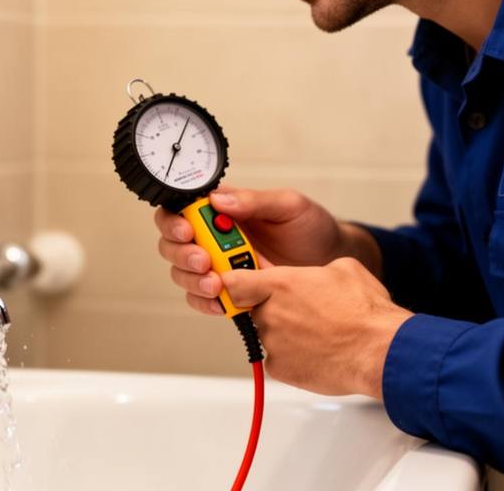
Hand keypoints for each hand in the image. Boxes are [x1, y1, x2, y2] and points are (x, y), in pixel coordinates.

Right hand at [155, 186, 379, 314]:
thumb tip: (218, 200)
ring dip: (192, 280)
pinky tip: (221, 303)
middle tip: (204, 261)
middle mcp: (213, 237)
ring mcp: (220, 265)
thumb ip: (254, 201)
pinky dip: (206, 303)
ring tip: (215, 284)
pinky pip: (204, 299)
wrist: (331, 262)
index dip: (173, 221)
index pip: (180, 210)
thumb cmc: (310, 228)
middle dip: (181, 254)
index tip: (187, 230)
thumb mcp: (288, 205)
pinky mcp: (230, 291)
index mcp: (222, 210)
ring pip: (183, 273)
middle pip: (173, 244)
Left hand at [223, 257, 411, 397]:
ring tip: (319, 334)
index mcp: (279, 284)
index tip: (240, 286)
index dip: (237, 284)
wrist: (381, 351)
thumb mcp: (343, 269)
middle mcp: (270, 312)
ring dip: (286, 334)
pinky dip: (293, 358)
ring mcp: (272, 343)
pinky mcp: (279, 369)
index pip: (233, 281)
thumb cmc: (366, 313)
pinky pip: (277, 360)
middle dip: (273, 310)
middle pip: (255, 309)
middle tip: (303, 314)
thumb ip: (315, 270)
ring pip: (269, 335)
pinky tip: (317, 352)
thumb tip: (315, 274)